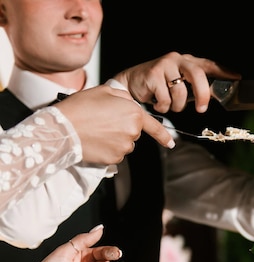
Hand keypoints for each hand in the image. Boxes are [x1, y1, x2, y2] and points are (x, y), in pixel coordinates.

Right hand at [54, 85, 174, 163]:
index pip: (154, 126)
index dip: (164, 135)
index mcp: (134, 113)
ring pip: (125, 143)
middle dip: (122, 127)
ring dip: (115, 138)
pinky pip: (115, 154)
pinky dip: (108, 149)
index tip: (171, 143)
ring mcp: (124, 147)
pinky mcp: (114, 159)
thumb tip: (130, 103)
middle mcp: (133, 132)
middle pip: (134, 131)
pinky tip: (95, 141)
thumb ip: (123, 96)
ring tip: (96, 130)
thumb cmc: (81, 107)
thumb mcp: (104, 91)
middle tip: (102, 120)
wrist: (63, 128)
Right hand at [112, 51, 240, 113]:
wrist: (130, 83)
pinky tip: (156, 102)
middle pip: (198, 75)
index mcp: (187, 61)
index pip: (209, 64)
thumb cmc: (159, 86)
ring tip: (169, 103)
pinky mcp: (152, 74)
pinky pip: (166, 99)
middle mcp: (177, 59)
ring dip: (176, 106)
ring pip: (181, 93)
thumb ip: (195, 87)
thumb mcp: (179, 83)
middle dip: (202, 94)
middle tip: (202, 109)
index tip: (237, 78)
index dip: (223, 71)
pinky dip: (163, 107)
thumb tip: (215, 95)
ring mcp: (164, 65)